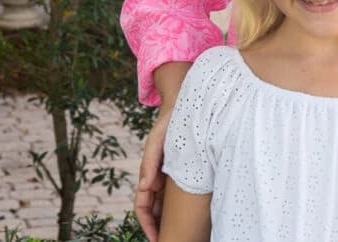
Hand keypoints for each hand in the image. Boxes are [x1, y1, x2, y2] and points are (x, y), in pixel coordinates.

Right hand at [135, 106, 173, 241]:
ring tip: (182, 235)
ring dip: (170, 220)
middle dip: (159, 228)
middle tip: (170, 241)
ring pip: (167, 206)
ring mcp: (170, 177)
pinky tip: (194, 216)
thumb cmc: (167, 126)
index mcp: (149, 175)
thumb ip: (150, 163)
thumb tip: (144, 186)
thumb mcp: (156, 142)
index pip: (143, 206)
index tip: (156, 239)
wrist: (184, 110)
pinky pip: (181, 195)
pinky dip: (183, 207)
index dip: (148, 224)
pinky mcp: (183, 172)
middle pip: (155, 211)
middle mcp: (158, 180)